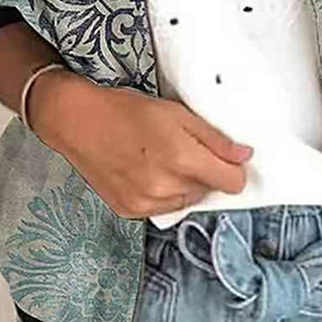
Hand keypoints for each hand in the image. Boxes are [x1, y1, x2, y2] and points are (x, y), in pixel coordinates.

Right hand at [28, 70, 253, 217]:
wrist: (78, 122)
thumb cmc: (124, 110)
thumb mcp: (177, 113)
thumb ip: (214, 138)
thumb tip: (244, 155)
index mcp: (182, 159)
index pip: (232, 183)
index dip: (234, 169)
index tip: (227, 159)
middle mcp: (166, 186)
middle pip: (209, 190)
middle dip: (204, 172)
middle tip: (182, 148)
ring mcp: (146, 202)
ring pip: (186, 201)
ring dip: (183, 185)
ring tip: (161, 158)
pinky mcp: (130, 210)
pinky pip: (162, 207)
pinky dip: (161, 193)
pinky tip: (145, 171)